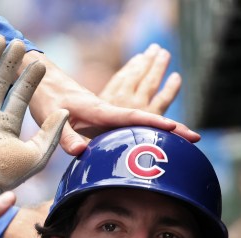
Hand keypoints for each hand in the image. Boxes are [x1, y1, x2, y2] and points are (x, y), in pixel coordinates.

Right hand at [0, 35, 68, 201]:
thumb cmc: (6, 174)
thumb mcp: (37, 154)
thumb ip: (52, 133)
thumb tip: (66, 112)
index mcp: (7, 126)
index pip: (20, 97)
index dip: (30, 80)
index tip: (41, 64)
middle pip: (1, 83)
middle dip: (10, 63)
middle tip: (20, 44)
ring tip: (2, 38)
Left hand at [23, 49, 199, 155]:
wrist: (44, 83)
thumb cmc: (48, 100)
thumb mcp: (53, 120)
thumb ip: (67, 138)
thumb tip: (82, 153)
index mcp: (100, 111)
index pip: (131, 117)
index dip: (152, 123)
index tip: (173, 126)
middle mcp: (109, 112)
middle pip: (145, 121)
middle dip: (171, 128)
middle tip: (196, 138)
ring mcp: (108, 116)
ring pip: (141, 124)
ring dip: (164, 130)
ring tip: (187, 140)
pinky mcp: (103, 120)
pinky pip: (130, 127)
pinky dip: (147, 132)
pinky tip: (156, 142)